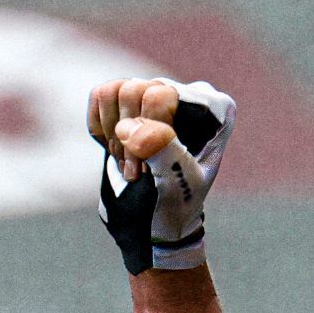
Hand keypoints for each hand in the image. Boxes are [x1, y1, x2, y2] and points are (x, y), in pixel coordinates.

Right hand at [87, 76, 236, 271]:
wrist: (159, 222)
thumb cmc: (178, 205)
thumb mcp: (178, 185)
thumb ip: (164, 153)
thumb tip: (130, 127)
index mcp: (214, 109)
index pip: (162, 96)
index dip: (147, 132)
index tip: (149, 169)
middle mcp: (188, 95)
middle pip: (136, 91)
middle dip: (128, 139)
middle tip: (136, 173)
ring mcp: (158, 93)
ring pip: (115, 90)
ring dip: (113, 135)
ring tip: (128, 164)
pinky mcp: (132, 102)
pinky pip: (101, 95)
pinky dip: (100, 127)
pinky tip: (116, 150)